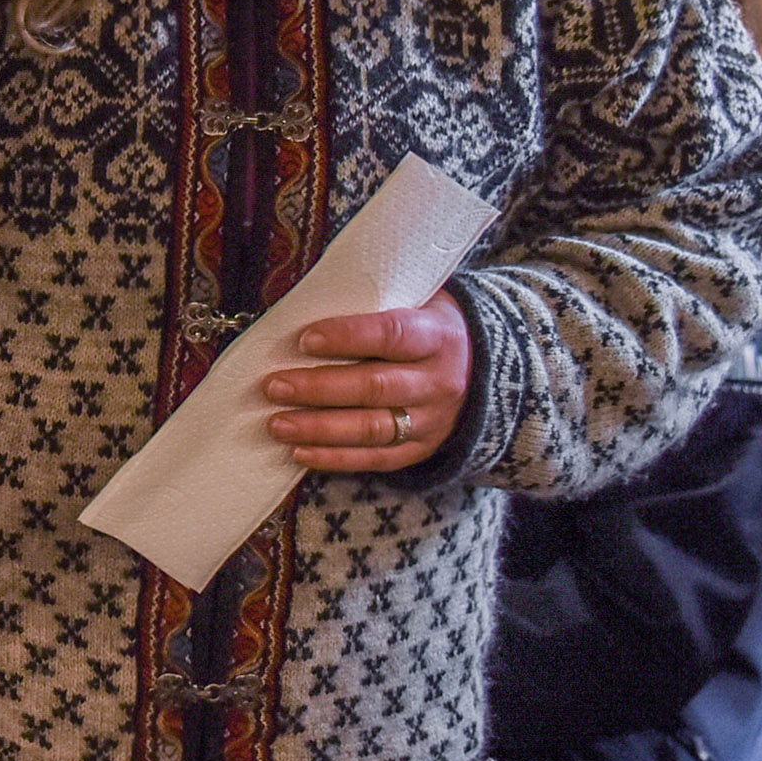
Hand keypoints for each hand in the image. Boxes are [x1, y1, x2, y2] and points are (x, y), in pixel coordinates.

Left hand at [260, 293, 469, 472]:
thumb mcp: (417, 302)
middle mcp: (437, 381)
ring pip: (372, 428)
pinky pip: (375, 459)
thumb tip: (305, 303)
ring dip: (320, 428)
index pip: (391, 335)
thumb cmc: (427, 327)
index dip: (347, 337)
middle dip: (319, 388)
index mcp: (436, 336)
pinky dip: (335, 458)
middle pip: (375, 387)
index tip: (304, 340)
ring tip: (278, 423)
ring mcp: (431, 420)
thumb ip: (373, 303)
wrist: (486, 370)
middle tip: (274, 386)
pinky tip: (299, 452)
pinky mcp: (420, 448)